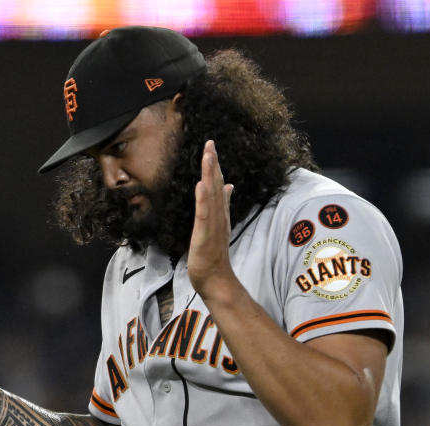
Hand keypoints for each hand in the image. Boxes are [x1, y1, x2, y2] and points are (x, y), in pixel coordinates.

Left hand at [187, 140, 234, 298]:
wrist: (216, 278)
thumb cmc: (214, 254)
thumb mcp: (217, 225)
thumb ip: (223, 205)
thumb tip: (228, 185)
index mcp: (220, 213)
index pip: (217, 185)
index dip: (214, 165)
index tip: (210, 146)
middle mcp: (219, 215)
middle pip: (216, 185)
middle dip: (213, 163)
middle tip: (210, 143)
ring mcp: (213, 224)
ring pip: (212, 195)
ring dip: (210, 175)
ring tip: (208, 156)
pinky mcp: (206, 234)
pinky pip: (205, 214)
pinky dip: (204, 199)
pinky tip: (202, 185)